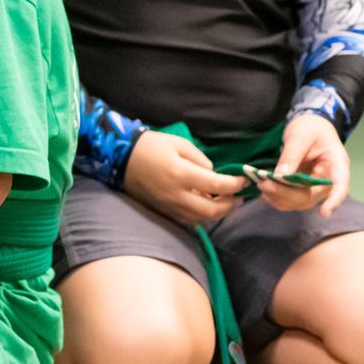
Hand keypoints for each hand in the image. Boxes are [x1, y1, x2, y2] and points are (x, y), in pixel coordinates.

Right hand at [124, 130, 247, 226]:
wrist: (119, 158)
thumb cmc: (150, 146)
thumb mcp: (178, 143)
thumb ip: (200, 159)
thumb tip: (213, 175)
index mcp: (181, 174)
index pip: (217, 185)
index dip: (235, 184)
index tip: (243, 180)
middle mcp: (177, 194)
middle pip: (212, 210)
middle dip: (230, 204)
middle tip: (237, 196)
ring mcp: (169, 205)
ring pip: (201, 219)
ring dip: (217, 213)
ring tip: (225, 202)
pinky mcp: (163, 210)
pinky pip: (188, 220)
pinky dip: (202, 216)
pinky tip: (206, 207)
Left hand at [267, 113, 348, 215]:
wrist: (308, 126)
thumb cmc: (310, 127)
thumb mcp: (300, 136)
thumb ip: (291, 155)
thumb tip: (280, 177)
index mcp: (337, 164)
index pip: (340, 184)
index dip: (334, 200)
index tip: (325, 212)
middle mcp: (328, 179)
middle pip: (312, 197)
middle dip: (287, 195)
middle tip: (264, 184)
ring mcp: (316, 186)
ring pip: (300, 202)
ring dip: (280, 198)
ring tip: (261, 185)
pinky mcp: (303, 188)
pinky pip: (292, 200)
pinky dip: (277, 198)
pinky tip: (265, 190)